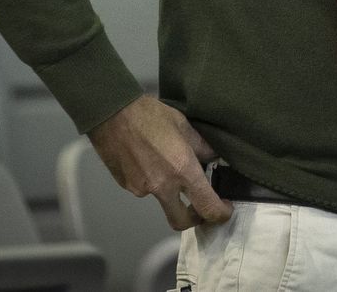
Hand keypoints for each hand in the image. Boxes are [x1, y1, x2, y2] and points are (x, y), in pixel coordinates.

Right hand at [88, 95, 232, 229]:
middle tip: (201, 207)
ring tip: (165, 163)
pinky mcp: (127, 186)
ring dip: (170, 190)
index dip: (220, 214)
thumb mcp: (184, 126)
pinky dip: (152, 180)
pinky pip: (145, 189)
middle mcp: (162, 186)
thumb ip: (202, 147)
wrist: (111, 114)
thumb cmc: (151, 115)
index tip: (225, 208)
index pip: (207, 206)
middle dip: (195, 220)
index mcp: (182, 170)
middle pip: (181, 221)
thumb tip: (215, 160)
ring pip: (162, 200)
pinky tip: (147, 159)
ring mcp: (141, 189)